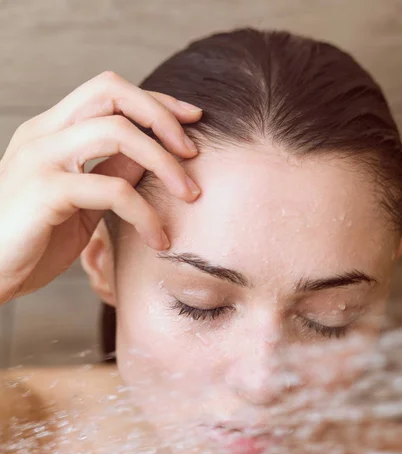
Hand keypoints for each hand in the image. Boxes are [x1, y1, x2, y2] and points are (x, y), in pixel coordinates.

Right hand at [0, 70, 201, 303]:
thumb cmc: (34, 241)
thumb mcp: (82, 204)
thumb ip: (112, 175)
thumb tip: (153, 159)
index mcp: (52, 131)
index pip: (109, 92)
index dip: (155, 102)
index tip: (192, 119)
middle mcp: (44, 134)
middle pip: (112, 91)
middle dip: (163, 116)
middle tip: (194, 154)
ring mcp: (41, 158)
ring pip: (118, 133)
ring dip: (164, 163)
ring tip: (190, 196)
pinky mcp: (46, 191)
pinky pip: (112, 190)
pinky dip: (145, 213)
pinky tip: (158, 239)